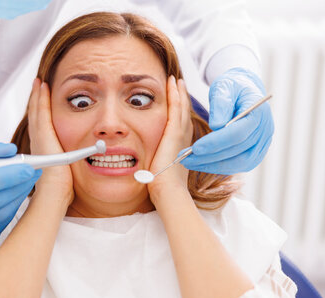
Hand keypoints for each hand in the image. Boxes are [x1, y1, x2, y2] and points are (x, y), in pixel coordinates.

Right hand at [0, 141, 40, 248]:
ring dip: (19, 195)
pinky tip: (13, 197)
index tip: (29, 167)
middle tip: (35, 171)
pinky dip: (11, 208)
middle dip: (19, 184)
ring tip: (26, 181)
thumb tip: (12, 150)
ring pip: (4, 212)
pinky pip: (2, 223)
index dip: (7, 176)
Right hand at [28, 78, 72, 201]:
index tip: (42, 100)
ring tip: (39, 83)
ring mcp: (38, 137)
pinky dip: (41, 98)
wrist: (55, 192)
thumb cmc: (63, 188)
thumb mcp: (68, 170)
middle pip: (36, 115)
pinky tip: (42, 87)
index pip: (42, 126)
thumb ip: (76, 160)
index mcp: (43, 149)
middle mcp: (38, 141)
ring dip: (38, 96)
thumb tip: (94, 155)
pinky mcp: (42, 134)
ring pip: (37, 111)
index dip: (41, 111)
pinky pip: (41, 111)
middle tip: (38, 84)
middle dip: (37, 99)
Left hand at [148, 76, 192, 201]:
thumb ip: (153, 160)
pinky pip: (176, 108)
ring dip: (179, 92)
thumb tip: (141, 163)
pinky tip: (174, 84)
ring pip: (182, 107)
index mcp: (179, 146)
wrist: (166, 189)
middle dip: (181, 97)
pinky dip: (176, 95)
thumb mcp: (157, 167)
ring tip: (177, 81)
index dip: (179, 109)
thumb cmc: (160, 184)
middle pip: (183, 112)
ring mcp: (180, 134)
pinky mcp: (175, 133)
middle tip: (179, 83)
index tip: (176, 98)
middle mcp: (183, 138)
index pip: (179, 122)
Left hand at [181, 68, 272, 173]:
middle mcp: (265, 132)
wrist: (243, 92)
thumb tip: (215, 126)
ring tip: (189, 162)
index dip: (215, 143)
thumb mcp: (224, 88)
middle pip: (237, 152)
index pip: (237, 134)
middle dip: (209, 158)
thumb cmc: (232, 88)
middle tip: (185, 159)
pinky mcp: (255, 154)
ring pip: (238, 163)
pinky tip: (200, 163)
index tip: (195, 148)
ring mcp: (262, 145)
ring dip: (211, 165)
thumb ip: (221, 104)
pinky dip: (218, 166)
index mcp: (259, 114)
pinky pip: (237, 165)